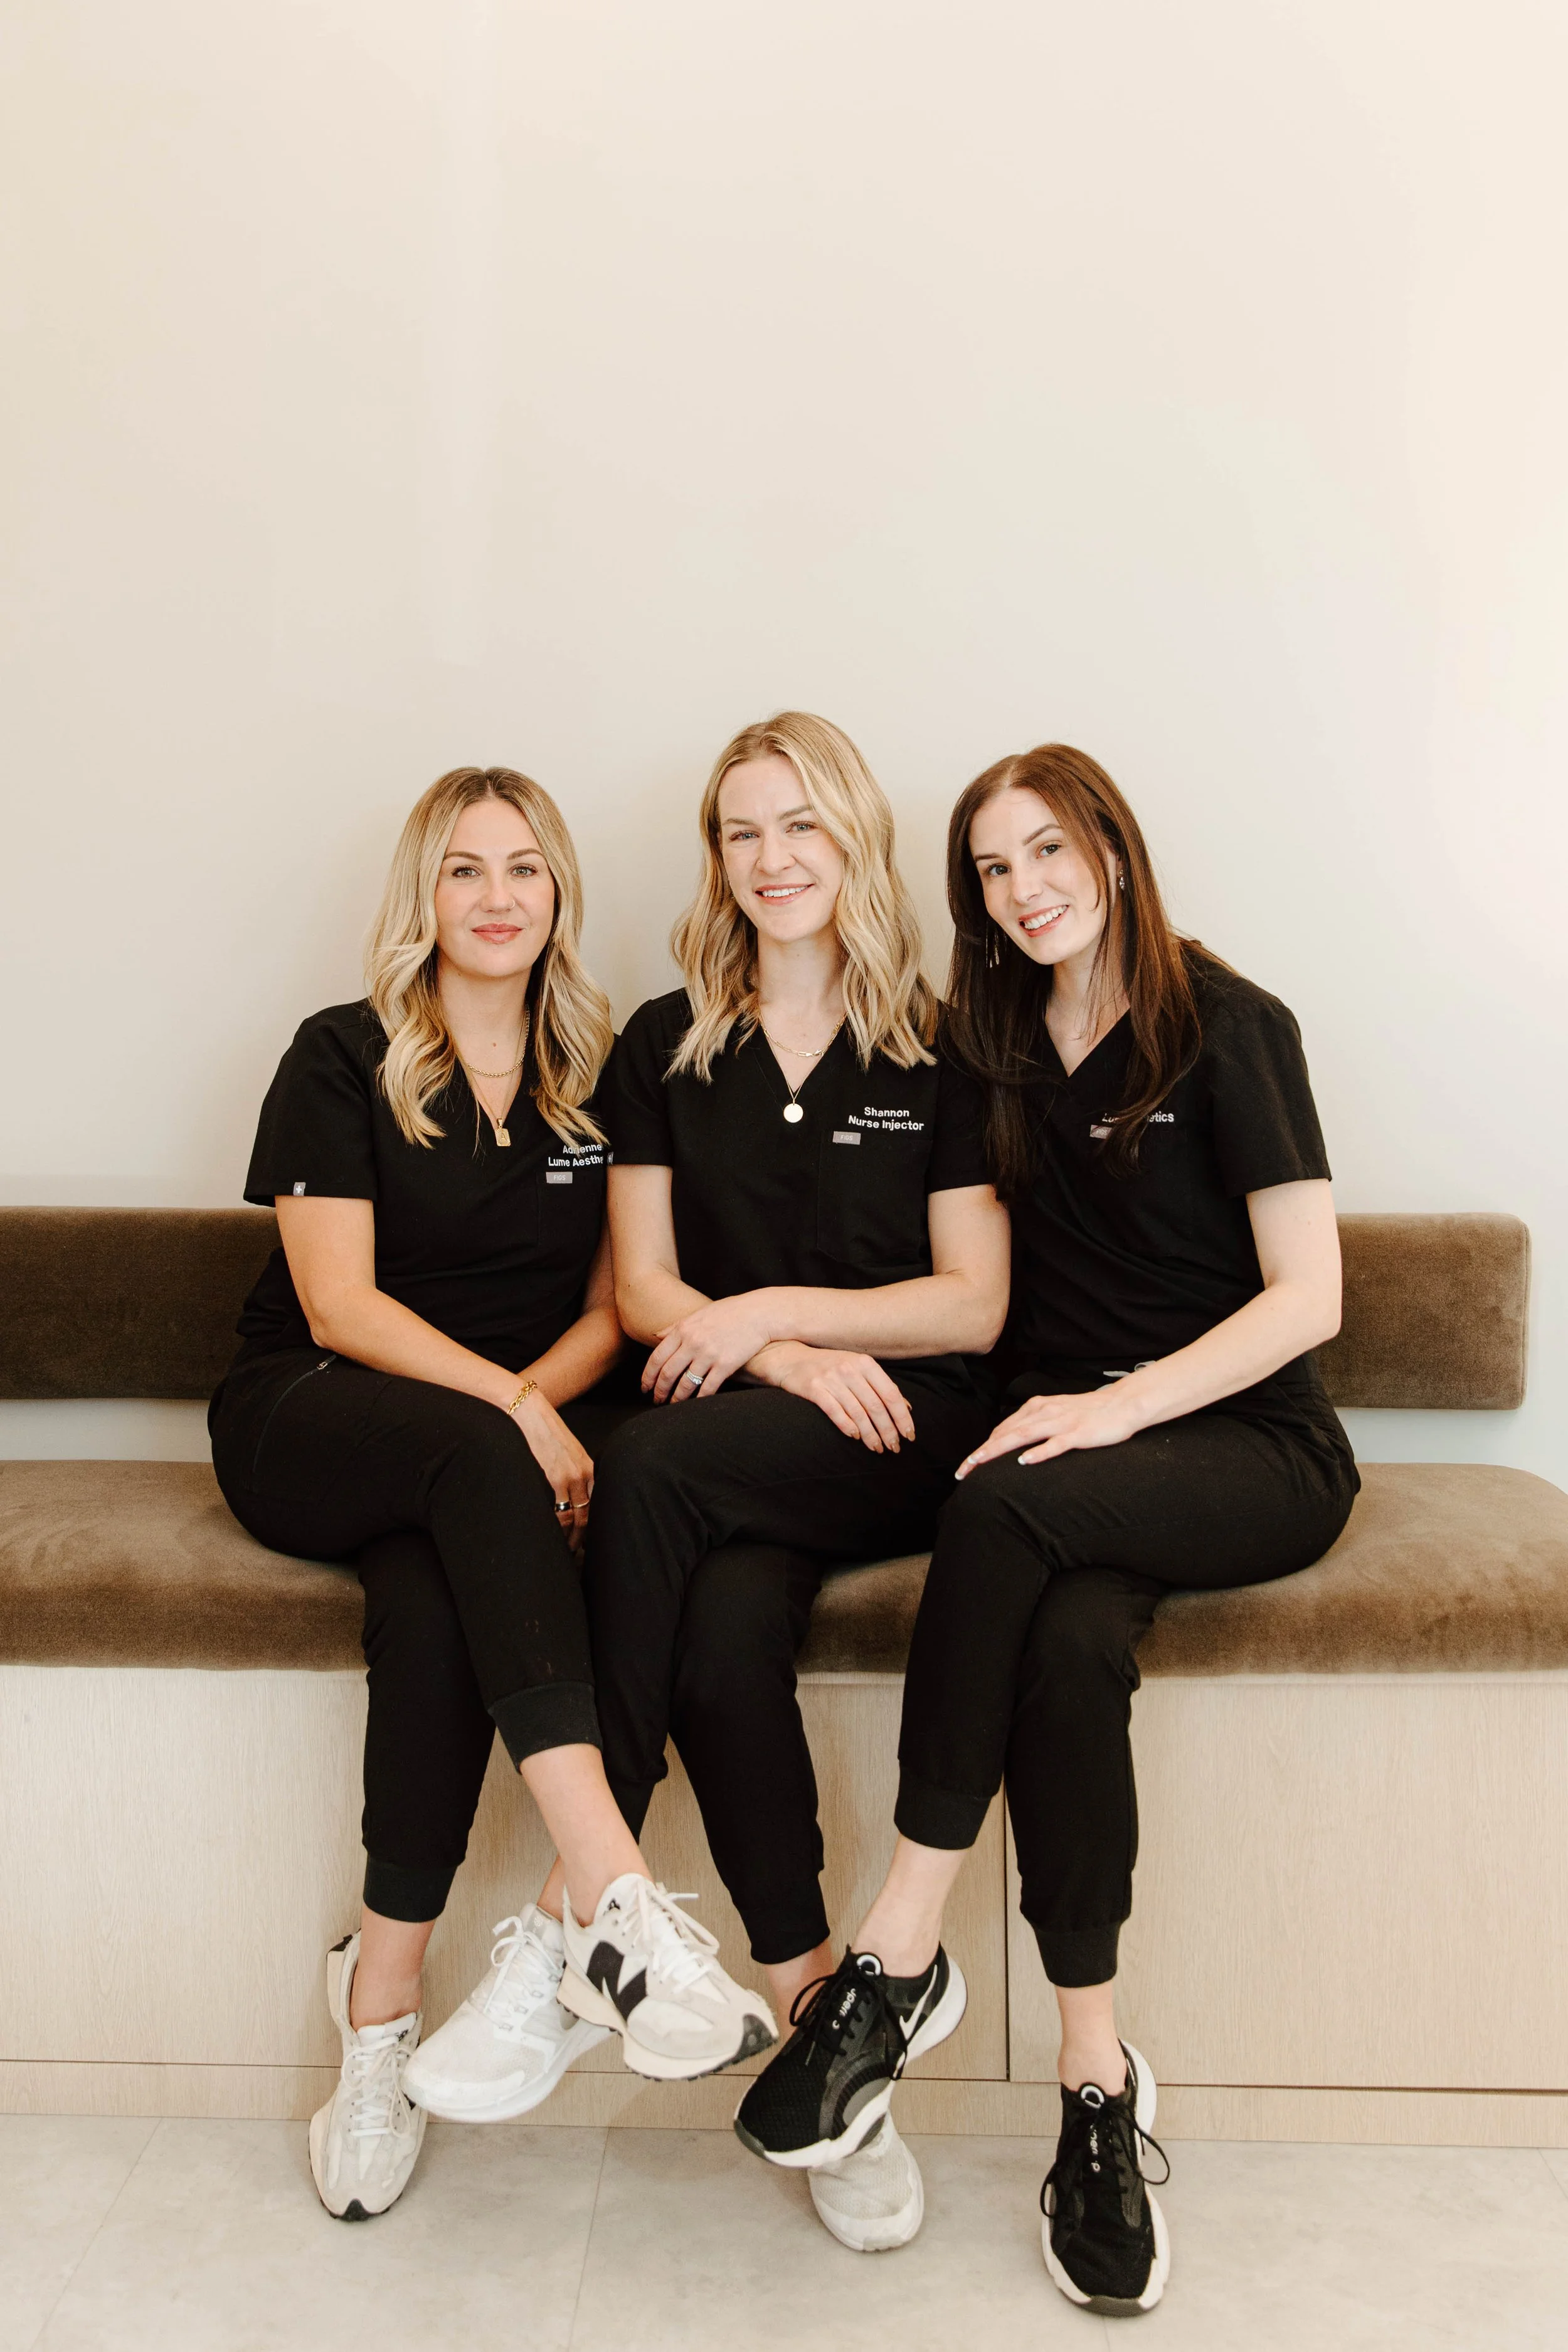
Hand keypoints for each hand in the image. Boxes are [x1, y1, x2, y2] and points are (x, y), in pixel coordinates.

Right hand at [509, 1388, 593, 1547]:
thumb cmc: (539, 1429)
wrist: (526, 1410)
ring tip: (562, 1552)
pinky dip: (558, 1528)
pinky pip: (561, 1511)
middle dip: (582, 1537)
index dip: (591, 1525)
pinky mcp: (554, 1477)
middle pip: (589, 1514)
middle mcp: (583, 1472)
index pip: (595, 1502)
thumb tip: (562, 1491)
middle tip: (573, 1554)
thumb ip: (567, 1469)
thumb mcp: (562, 1448)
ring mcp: (570, 1476)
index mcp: (586, 1466)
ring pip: (576, 1517)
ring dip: (570, 1538)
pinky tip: (552, 1537)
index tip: (583, 1540)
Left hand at [643, 1292, 778, 1402]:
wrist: (759, 1313)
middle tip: (656, 1400)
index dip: (647, 1376)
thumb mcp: (699, 1314)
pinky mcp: (726, 1365)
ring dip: (676, 1398)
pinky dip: (699, 1399)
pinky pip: (708, 1388)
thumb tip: (655, 1335)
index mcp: (683, 1329)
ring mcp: (709, 1354)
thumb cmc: (730, 1312)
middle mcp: (693, 1342)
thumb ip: (676, 1326)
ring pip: (686, 1384)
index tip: (644, 1387)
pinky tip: (695, 1405)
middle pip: (667, 1373)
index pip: (656, 1357)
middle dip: (659, 1391)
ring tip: (673, 1405)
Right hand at [750, 1341, 915, 1453]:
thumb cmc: (829, 1366)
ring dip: (870, 1434)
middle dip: (888, 1430)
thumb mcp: (857, 1369)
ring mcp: (831, 1378)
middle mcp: (850, 1369)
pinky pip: (835, 1411)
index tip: (909, 1435)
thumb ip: (881, 1386)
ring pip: (858, 1412)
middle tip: (894, 1448)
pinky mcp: (814, 1388)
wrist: (790, 1358)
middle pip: (876, 1406)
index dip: (902, 1416)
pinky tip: (855, 1437)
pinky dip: (847, 1426)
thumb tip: (907, 1406)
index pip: (891, 1393)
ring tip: (877, 1448)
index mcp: (865, 1363)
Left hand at [955, 1385, 1139, 1475]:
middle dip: (981, 1453)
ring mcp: (1061, 1422)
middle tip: (962, 1471)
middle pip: (1006, 1434)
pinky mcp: (1078, 1433)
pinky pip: (1055, 1444)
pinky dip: (1039, 1452)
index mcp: (1036, 1408)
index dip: (982, 1448)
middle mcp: (1044, 1413)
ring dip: (998, 1450)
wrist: (1122, 1404)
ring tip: (979, 1464)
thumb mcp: (1055, 1414)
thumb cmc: (1088, 1413)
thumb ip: (1034, 1424)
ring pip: (1023, 1436)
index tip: (967, 1465)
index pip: (1002, 1430)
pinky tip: (1024, 1462)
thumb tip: (1012, 1442)